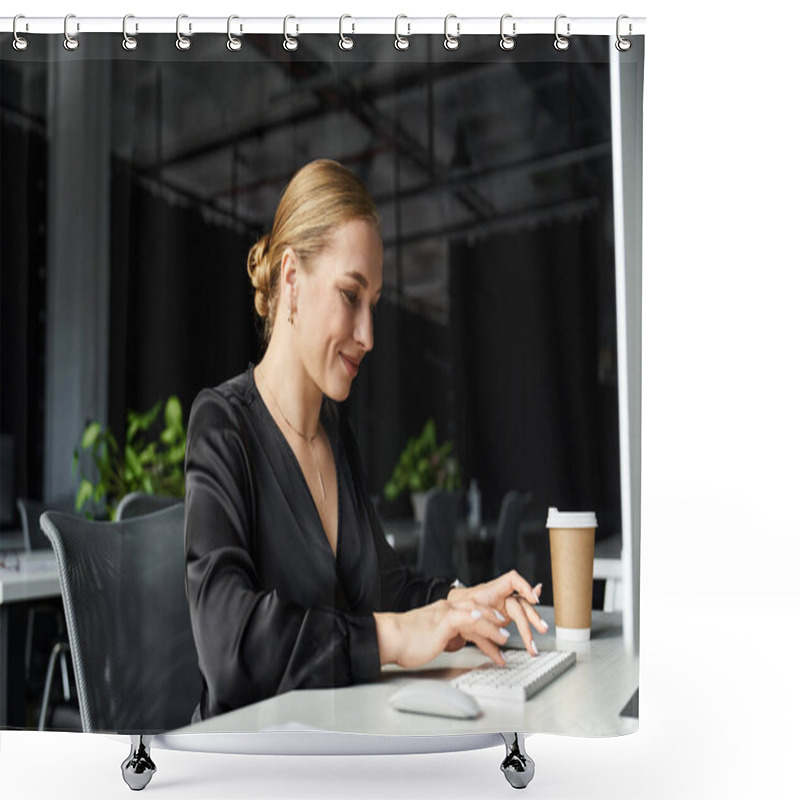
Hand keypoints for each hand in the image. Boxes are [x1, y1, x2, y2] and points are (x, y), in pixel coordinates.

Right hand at [374, 596, 510, 668]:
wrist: (390, 638)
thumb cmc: (405, 640)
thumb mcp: (430, 638)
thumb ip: (443, 636)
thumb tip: (453, 642)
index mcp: (443, 612)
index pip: (469, 611)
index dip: (485, 617)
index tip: (495, 627)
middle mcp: (446, 609)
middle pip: (477, 607)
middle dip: (493, 617)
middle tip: (505, 627)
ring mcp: (445, 614)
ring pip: (476, 612)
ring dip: (493, 624)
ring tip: (504, 636)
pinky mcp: (443, 622)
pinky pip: (467, 619)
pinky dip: (481, 621)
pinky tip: (490, 626)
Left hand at [447, 571, 547, 655]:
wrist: (454, 607)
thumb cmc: (460, 609)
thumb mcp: (467, 622)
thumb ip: (484, 639)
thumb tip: (500, 658)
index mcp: (491, 591)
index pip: (511, 580)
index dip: (524, 587)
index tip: (533, 599)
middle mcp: (501, 596)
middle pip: (519, 604)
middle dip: (531, 617)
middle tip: (541, 629)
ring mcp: (504, 605)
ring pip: (522, 610)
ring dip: (533, 621)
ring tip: (542, 630)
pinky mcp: (506, 614)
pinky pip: (520, 613)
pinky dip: (530, 610)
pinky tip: (538, 602)